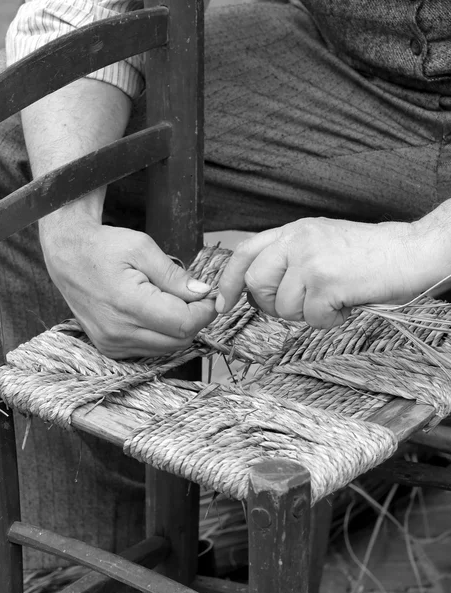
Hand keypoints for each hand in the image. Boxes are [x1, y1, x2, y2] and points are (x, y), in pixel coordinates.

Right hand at [40, 219, 215, 357]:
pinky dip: (161, 335)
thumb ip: (175, 275)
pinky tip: (155, 313)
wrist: (67, 256)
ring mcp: (112, 343)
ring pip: (166, 348)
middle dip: (194, 320)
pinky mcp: (109, 348)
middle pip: (179, 340)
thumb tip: (202, 293)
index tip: (209, 297)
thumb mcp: (143, 249)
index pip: (184, 323)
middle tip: (194, 297)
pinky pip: (149, 349)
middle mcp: (119, 331)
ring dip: (178, 329)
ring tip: (172, 302)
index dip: (205, 312)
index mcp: (128, 304)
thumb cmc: (104, 247)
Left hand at [216, 217, 435, 328]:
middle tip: (302, 304)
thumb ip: (288, 259)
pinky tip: (345, 305)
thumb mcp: (320, 243)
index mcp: (293, 231)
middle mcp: (297, 240)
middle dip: (273, 304)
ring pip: (284, 307)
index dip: (229, 280)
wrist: (410, 253)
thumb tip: (261, 291)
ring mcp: (310, 260)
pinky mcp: (326, 281)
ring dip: (307, 314)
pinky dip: (329, 320)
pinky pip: (311, 318)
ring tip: (333, 299)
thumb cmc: (368, 255)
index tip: (223, 302)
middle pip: (257, 283)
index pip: (245, 252)